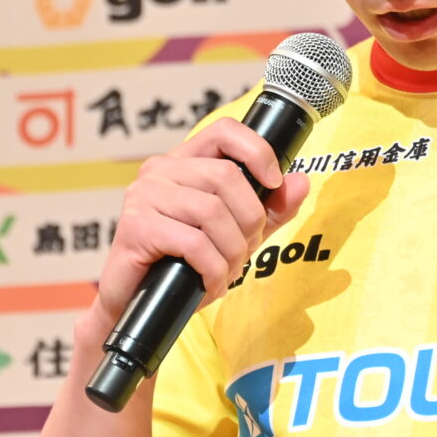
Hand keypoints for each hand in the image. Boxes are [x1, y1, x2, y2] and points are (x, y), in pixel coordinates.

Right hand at [88, 118, 311, 332]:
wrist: (136, 306)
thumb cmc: (183, 265)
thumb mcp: (236, 235)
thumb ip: (269, 210)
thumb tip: (300, 182)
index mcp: (183, 162)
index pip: (223, 131)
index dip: (257, 151)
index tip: (273, 183)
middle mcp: (159, 170)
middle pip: (226, 177)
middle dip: (249, 221)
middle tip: (245, 252)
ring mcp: (143, 196)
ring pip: (213, 213)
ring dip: (232, 252)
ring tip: (226, 273)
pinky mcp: (135, 227)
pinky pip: (193, 244)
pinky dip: (212, 270)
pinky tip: (209, 284)